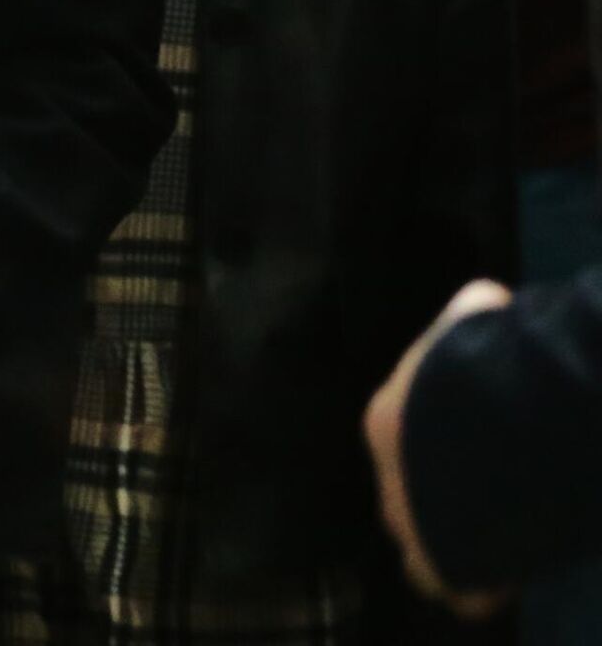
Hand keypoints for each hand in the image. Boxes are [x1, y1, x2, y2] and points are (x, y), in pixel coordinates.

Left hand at [362, 278, 513, 621]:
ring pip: (421, 551)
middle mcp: (387, 478)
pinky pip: (457, 592)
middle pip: (407, 497)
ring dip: (451, 546)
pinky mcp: (445, 569)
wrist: (511, 429)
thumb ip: (473, 314)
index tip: (477, 448)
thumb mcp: (477, 320)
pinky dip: (479, 585)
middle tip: (490, 492)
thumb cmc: (489, 371)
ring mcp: (412, 529)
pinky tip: (506, 570)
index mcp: (384, 422)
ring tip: (495, 536)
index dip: (439, 448)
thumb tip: (490, 302)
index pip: (398, 441)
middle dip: (440, 498)